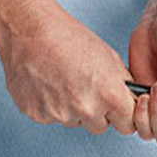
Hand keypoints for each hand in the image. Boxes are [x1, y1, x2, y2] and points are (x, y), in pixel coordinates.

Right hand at [0, 0, 135, 135]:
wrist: (29, 30)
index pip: (127, 124)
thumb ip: (120, 84)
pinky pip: (51, 116)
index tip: (117, 106)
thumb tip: (127, 99)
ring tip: (63, 78)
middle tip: (85, 85)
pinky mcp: (37, 115)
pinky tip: (47, 82)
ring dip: (72, 107)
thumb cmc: (67, 36)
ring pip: (74, 120)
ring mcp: (60, 115)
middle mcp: (85, 109)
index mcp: (108, 94)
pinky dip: (50, 104)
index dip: (122, 113)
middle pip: (100, 125)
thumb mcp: (108, 56)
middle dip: (97, 110)